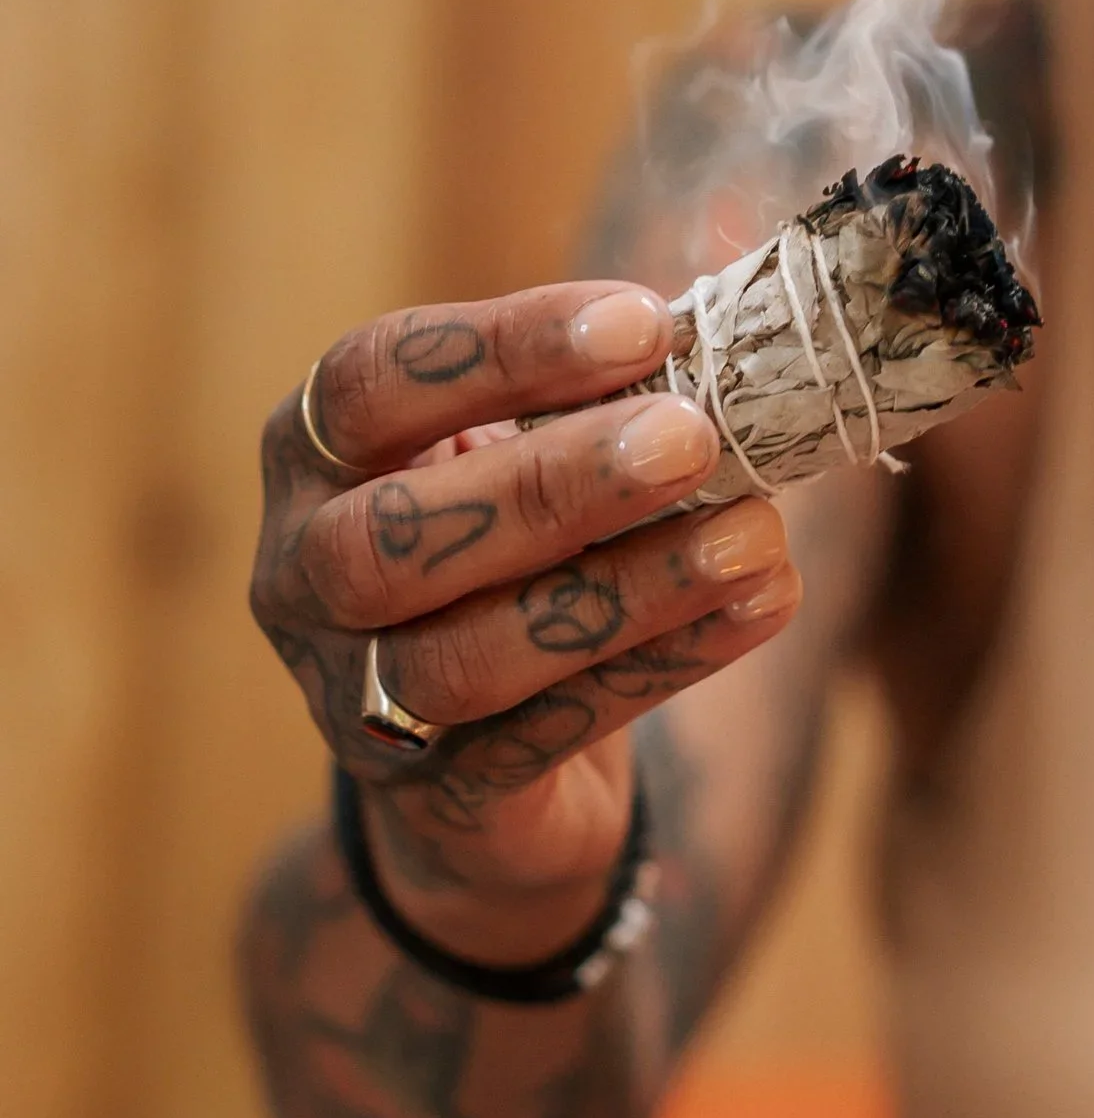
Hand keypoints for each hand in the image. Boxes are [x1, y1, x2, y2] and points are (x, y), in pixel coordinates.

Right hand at [252, 283, 800, 959]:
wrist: (483, 774)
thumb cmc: (514, 555)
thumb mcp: (530, 456)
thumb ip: (600, 396)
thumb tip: (744, 322)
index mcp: (314, 456)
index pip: (370, 381)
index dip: (502, 349)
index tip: (644, 321)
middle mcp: (304, 575)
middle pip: (392, 536)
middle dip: (551, 482)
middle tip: (693, 435)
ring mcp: (356, 698)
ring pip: (467, 656)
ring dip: (626, 589)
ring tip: (755, 533)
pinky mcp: (441, 796)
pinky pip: (550, 732)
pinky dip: (666, 662)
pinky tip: (765, 602)